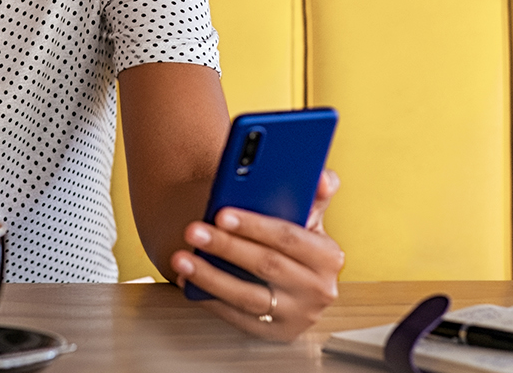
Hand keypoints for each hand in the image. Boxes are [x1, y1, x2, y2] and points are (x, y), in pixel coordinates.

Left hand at [170, 170, 343, 341]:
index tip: (222, 214)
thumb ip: (316, 190)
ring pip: (248, 296)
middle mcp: (318, 290)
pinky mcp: (275, 333)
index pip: (289, 238)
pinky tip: (190, 282)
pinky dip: (211, 299)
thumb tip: (321, 179)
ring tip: (183, 259)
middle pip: (266, 265)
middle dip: (226, 247)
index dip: (254, 226)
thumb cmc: (299, 243)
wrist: (302, 284)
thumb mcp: (313, 216)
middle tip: (194, 231)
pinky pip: (238, 318)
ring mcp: (297, 316)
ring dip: (211, 277)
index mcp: (329, 257)